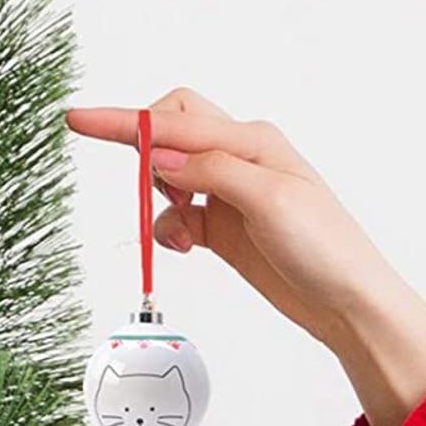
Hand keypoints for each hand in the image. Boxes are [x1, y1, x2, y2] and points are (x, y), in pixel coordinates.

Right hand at [64, 88, 406, 350]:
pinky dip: (171, 229)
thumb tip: (159, 155)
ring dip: (161, 201)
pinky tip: (186, 247)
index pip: (175, 123)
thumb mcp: (270, 200)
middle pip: (171, 132)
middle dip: (146, 154)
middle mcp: (238, 160)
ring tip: (185, 232)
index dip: (124, 123)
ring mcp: (230, 196)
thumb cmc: (326, 247)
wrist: (348, 303)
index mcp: (252, 142)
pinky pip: (179, 217)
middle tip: (150, 189)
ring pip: (170, 178)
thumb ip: (211, 171)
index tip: (78, 121)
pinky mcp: (225, 230)